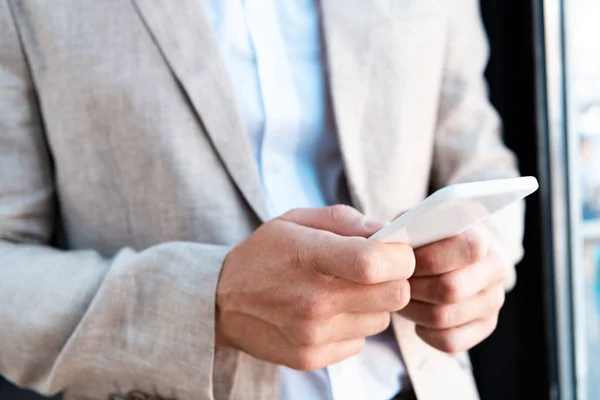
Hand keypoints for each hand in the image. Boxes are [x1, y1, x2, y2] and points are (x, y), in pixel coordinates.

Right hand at [216, 205, 414, 369]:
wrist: (221, 303)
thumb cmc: (262, 256)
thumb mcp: (294, 221)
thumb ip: (343, 220)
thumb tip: (384, 231)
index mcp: (309, 258)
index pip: (376, 262)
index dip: (399, 256)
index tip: (395, 251)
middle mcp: (313, 300)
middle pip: (394, 295)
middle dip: (394, 279)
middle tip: (374, 271)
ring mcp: (313, 334)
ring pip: (381, 320)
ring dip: (372, 304)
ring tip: (342, 292)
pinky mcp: (311, 357)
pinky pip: (360, 342)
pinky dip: (352, 326)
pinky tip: (328, 313)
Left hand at [398, 228, 507, 352]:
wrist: (441, 257)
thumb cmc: (421, 239)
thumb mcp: (413, 223)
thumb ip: (404, 226)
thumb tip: (386, 240)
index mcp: (481, 237)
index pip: (468, 249)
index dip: (428, 258)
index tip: (403, 260)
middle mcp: (495, 269)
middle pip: (450, 288)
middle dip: (414, 287)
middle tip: (396, 284)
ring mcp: (492, 300)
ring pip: (444, 317)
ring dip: (414, 310)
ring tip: (402, 299)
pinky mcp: (484, 326)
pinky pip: (450, 341)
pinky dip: (426, 332)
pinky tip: (417, 318)